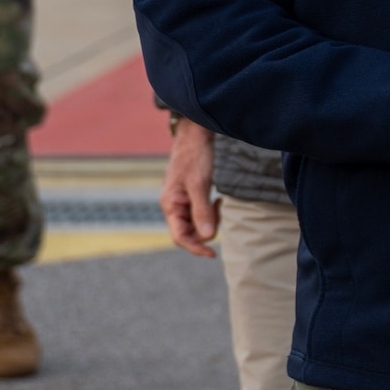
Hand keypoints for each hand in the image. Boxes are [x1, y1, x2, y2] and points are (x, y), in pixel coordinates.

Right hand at [159, 121, 218, 258]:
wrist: (195, 135)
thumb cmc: (195, 157)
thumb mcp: (200, 184)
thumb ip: (202, 211)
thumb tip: (207, 236)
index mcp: (170, 205)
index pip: (179, 237)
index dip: (195, 248)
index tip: (213, 254)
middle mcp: (172, 206)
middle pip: (188, 232)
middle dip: (206, 229)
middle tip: (219, 211)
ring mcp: (180, 201)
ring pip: (195, 223)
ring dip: (210, 219)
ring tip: (219, 202)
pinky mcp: (190, 195)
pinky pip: (200, 213)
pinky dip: (210, 210)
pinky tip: (219, 199)